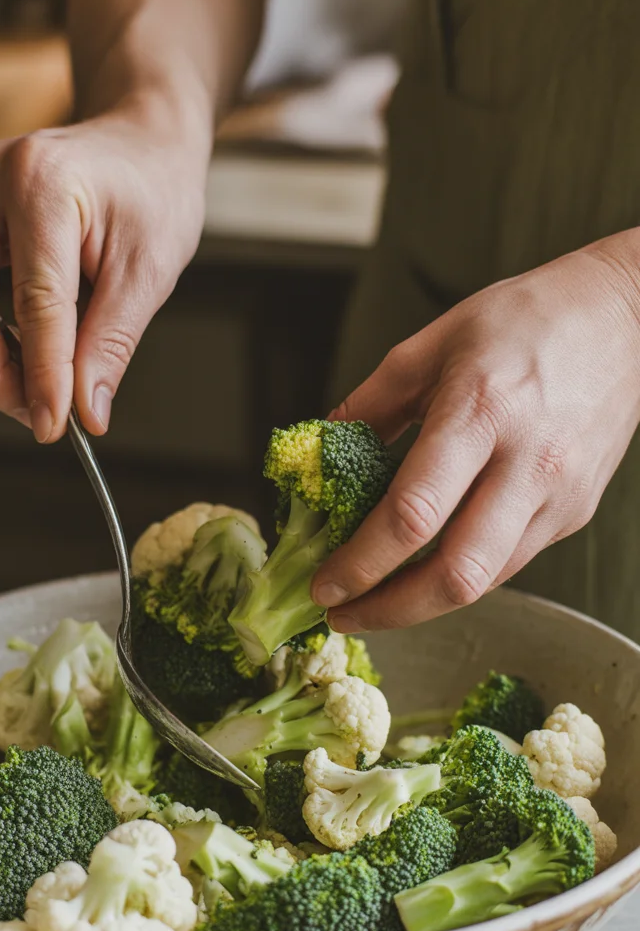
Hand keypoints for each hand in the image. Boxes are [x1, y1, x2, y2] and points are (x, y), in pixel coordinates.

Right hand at [0, 102, 208, 441]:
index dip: (43, 375)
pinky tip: (17, 352)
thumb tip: (86, 412)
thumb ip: (111, 344)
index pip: (34, 302)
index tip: (57, 425)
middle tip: (41, 415)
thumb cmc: (150, 193)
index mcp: (41, 182)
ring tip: (35, 387)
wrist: (136, 144)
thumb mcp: (150, 270)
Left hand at [313, 236, 639, 629]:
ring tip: (374, 601)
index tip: (325, 584)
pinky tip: (424, 570)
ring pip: (486, 581)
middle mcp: (527, 462)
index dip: (361, 563)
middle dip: (390, 609)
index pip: (413, 514)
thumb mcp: (434, 342)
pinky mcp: (575, 512)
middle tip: (343, 613)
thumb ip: (372, 402)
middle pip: (456, 574)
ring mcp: (558, 494)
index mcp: (481, 412)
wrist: (626, 317)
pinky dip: (459, 576)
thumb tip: (320, 452)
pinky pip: (509, 562)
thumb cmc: (527, 319)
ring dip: (421, 605)